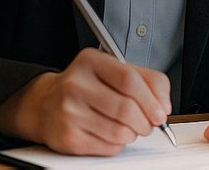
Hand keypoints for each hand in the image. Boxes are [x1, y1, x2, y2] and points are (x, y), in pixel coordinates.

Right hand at [0, 47, 171, 155]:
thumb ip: (146, 80)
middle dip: (146, 121)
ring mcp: (69, 112)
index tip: (161, 112)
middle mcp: (76, 84)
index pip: (129, 79)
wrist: (45, 104)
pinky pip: (108, 147)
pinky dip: (118, 144)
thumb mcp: (114, 70)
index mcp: (90, 61)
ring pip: (120, 131)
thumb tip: (163, 105)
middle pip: (126, 108)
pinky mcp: (68, 137)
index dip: (151, 99)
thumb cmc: (86, 87)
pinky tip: (111, 134)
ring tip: (129, 127)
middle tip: (149, 124)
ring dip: (133, 134)